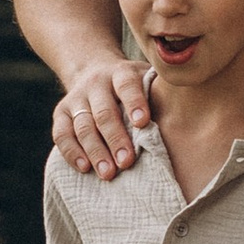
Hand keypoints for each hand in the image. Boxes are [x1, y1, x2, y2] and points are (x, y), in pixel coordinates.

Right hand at [52, 49, 154, 179]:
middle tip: (126, 162)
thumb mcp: (146, 79)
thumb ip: (158, 95)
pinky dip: (72, 152)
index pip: (127, 86)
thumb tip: (183, 120)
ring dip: (95, 151)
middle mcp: (96, 83)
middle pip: (104, 112)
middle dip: (115, 138)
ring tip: (108, 174)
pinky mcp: (61, 112)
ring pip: (82, 126)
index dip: (134, 103)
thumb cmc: (133, 86)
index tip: (142, 123)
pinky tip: (84, 168)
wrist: (93, 70)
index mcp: (121, 73)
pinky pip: (61, 134)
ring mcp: (76, 98)